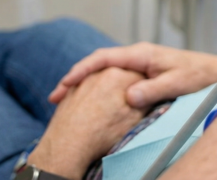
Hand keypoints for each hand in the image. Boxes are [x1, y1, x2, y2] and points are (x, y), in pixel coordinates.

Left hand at [28, 68, 147, 178]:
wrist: (68, 144)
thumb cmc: (103, 132)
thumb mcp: (135, 118)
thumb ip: (146, 100)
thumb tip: (148, 94)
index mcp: (121, 75)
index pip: (141, 76)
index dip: (145, 89)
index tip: (144, 101)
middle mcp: (102, 72)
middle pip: (121, 76)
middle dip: (125, 89)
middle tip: (127, 108)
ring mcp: (85, 80)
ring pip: (103, 83)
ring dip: (108, 93)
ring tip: (109, 113)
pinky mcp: (71, 90)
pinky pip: (88, 89)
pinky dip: (93, 97)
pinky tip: (94, 112)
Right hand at [48, 43, 216, 108]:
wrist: (214, 72)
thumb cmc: (198, 75)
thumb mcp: (177, 82)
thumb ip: (153, 89)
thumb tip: (128, 98)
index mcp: (141, 54)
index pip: (103, 58)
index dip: (81, 70)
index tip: (64, 84)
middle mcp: (137, 55)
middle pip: (98, 64)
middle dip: (75, 78)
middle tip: (55, 98)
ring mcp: (138, 63)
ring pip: (104, 71)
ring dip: (84, 83)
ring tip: (65, 100)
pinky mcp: (142, 72)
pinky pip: (113, 77)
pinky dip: (98, 86)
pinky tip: (89, 100)